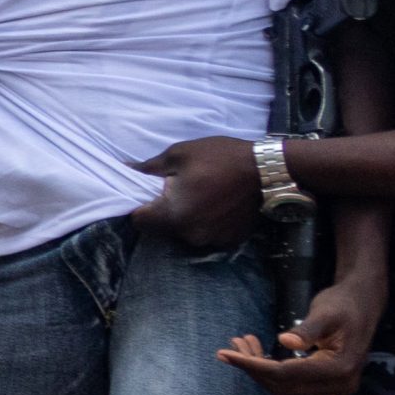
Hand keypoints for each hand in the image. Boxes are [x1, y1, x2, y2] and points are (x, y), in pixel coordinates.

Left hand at [131, 136, 262, 249]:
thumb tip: (127, 170)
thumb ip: (150, 168)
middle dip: (163, 212)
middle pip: (162, 229)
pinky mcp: (229, 240)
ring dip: (186, 218)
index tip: (146, 195)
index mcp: (173, 215)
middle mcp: (190, 235)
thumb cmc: (220, 158)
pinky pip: (207, 233)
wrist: (267, 170)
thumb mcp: (179, 155)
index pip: (139, 221)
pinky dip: (207, 222)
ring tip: (199, 195)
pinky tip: (216, 204)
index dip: (137, 207)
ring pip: (185, 233)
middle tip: (176, 190)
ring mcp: (212, 240)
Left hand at [219, 274, 383, 394]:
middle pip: (283, 386)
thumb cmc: (344, 303)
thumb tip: (285, 342)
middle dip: (254, 368)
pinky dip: (270, 370)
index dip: (253, 365)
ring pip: (285, 387)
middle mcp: (338, 385)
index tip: (226, 354)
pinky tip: (256, 352)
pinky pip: (292, 383)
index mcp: (340, 369)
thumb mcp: (325, 312)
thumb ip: (307, 330)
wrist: (363, 303)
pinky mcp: (326, 384)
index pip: (286, 374)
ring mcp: (333, 388)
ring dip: (260, 369)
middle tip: (232, 345)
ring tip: (241, 344)